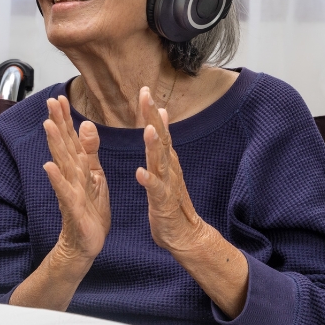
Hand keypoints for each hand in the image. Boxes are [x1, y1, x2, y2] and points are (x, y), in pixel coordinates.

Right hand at [42, 95, 109, 262]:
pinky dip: (57, 179)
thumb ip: (89, 151)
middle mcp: (70, 176)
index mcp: (78, 168)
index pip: (70, 138)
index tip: (59, 97)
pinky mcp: (73, 208)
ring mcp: (69, 191)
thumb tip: (86, 124)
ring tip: (48, 125)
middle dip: (58, 123)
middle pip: (63, 145)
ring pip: (62, 164)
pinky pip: (64, 192)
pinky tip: (48, 166)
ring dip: (55, 144)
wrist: (86, 243)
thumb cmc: (89, 210)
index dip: (65, 118)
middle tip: (51, 101)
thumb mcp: (95, 176)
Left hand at [136, 87, 210, 253]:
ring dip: (154, 145)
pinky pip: (156, 190)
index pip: (159, 130)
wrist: (184, 234)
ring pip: (161, 161)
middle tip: (146, 96)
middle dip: (153, 117)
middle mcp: (169, 168)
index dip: (152, 111)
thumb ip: (162, 143)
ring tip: (148, 129)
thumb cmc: (170, 201)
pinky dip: (149, 180)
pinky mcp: (163, 203)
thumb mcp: (166, 168)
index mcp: (166, 159)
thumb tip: (162, 115)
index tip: (144, 90)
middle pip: (162, 138)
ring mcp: (168, 184)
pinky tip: (140, 172)